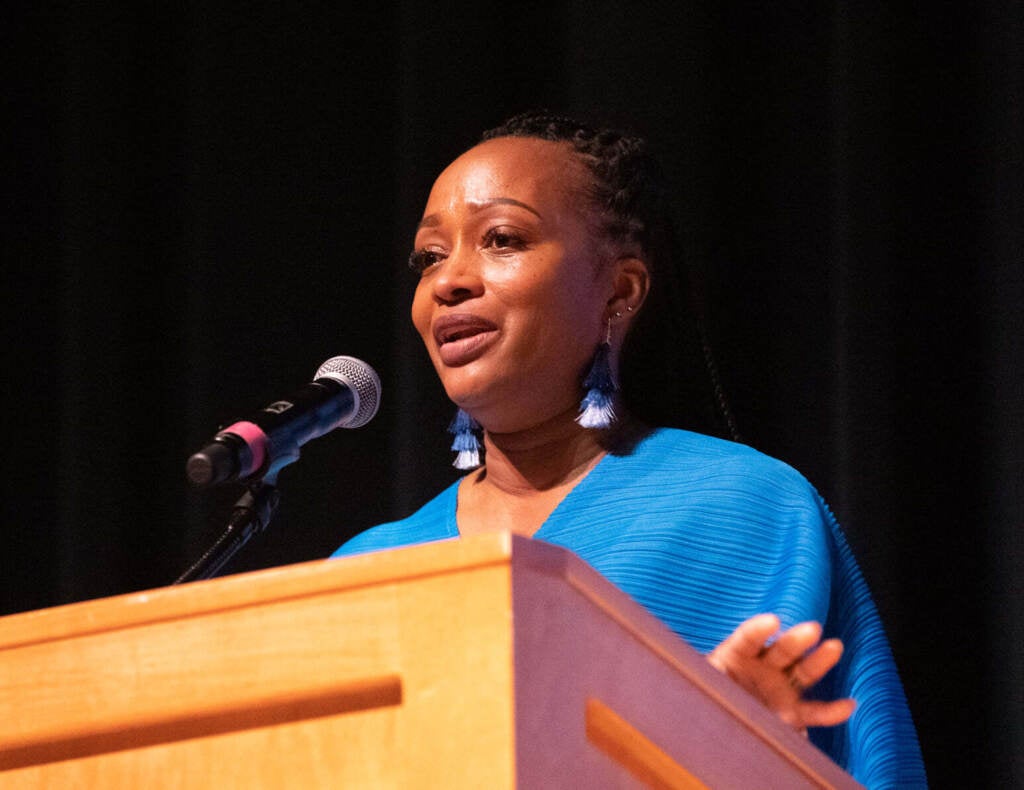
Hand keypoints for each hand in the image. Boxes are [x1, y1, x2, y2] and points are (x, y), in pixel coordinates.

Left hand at [707, 613, 855, 731]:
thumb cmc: (700, 699)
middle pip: (781, 650)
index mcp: (734, 655)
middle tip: (812, 628)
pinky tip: (849, 705)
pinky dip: (831, 711)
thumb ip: (702, 680)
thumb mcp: (697, 686)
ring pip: (803, 672)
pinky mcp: (791, 713)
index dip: (759, 629)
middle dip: (796, 639)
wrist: (712, 727)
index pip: (747, 637)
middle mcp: (761, 667)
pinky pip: (814, 711)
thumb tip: (695, 675)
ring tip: (834, 646)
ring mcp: (779, 688)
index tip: (773, 621)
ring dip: (819, 660)